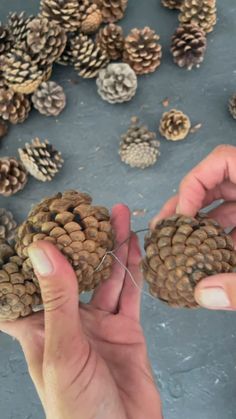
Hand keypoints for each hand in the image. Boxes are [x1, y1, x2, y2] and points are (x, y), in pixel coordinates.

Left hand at [0, 204, 161, 418]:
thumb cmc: (78, 408)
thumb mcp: (62, 349)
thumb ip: (57, 299)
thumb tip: (43, 251)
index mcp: (41, 327)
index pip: (26, 286)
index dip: (27, 259)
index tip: (33, 229)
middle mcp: (69, 321)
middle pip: (74, 272)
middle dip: (81, 242)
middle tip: (87, 210)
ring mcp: (98, 324)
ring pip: (105, 277)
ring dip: (111, 248)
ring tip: (116, 217)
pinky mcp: (125, 330)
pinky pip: (129, 293)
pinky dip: (133, 270)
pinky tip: (134, 247)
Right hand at [151, 145, 235, 310]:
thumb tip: (202, 294)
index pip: (221, 160)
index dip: (194, 184)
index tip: (182, 218)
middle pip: (213, 183)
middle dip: (185, 206)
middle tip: (163, 231)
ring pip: (221, 205)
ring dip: (198, 225)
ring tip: (176, 246)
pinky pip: (233, 222)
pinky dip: (216, 237)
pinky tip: (202, 258)